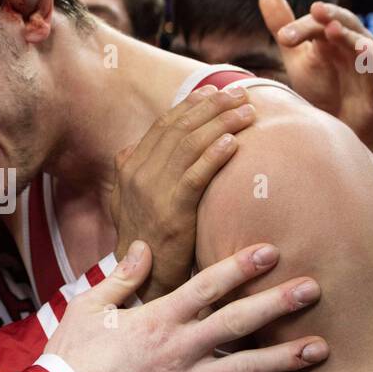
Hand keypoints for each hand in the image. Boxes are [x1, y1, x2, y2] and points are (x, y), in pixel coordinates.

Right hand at [46, 240, 327, 371]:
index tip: (271, 251)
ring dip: (285, 357)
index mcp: (157, 319)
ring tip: (320, 346)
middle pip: (237, 323)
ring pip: (245, 369)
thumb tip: (143, 245)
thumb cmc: (73, 357)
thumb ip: (122, 278)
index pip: (207, 287)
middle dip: (277, 304)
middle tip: (313, 289)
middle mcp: (179, 350)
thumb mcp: (89, 307)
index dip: (241, 267)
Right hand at [111, 83, 255, 300]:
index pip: (164, 126)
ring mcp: (153, 192)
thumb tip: (128, 149)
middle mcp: (138, 174)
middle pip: (180, 129)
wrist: (140, 280)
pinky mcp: (171, 212)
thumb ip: (129, 174)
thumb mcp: (125, 202)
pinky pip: (195, 176)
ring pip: (190, 146)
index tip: (214, 91)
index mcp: (130, 168)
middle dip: (213, 106)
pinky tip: (233, 142)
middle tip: (241, 92)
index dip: (190, 105)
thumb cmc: (142, 240)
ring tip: (247, 112)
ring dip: (221, 123)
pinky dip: (214, 155)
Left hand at [260, 0, 372, 154]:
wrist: (349, 130)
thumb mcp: (300, 59)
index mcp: (335, 38)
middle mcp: (357, 45)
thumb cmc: (325, 90)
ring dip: (348, 37)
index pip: (319, 24)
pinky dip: (372, 63)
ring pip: (363, 44)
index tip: (282, 36)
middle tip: (315, 10)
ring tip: (332, 29)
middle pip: (344, 25)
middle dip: (331, 17)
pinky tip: (362, 54)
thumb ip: (285, 30)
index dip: (303, 26)